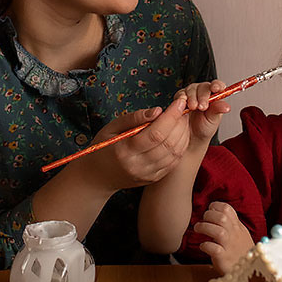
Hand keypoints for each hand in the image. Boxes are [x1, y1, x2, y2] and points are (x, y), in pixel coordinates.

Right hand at [76, 94, 190, 191]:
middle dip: (180, 123)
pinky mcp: (153, 179)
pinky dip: (180, 147)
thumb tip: (158, 110)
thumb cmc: (103, 146)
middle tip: (184, 108)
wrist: (97, 177)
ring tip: (182, 120)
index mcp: (125, 151)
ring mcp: (147, 174)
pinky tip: (180, 134)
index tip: (179, 102)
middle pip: (168, 143)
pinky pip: (173, 162)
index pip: (156, 133)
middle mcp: (138, 165)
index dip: (171, 116)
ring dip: (184, 134)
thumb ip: (134, 118)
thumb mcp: (111, 127)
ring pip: (175, 154)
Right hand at [179, 79, 229, 147]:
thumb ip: (218, 110)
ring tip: (193, 108)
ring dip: (192, 98)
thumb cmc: (205, 126)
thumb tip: (226, 107)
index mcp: (214, 95)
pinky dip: (182, 99)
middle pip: (203, 87)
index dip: (217, 85)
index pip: (217, 85)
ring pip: (191, 90)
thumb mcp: (213, 119)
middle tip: (202, 106)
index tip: (216, 88)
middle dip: (203, 96)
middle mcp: (203, 92)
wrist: (193, 136)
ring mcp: (191, 94)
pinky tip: (184, 105)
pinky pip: (180, 94)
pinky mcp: (180, 98)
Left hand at [194, 201, 253, 273]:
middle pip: (222, 218)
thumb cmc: (240, 251)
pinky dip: (206, 245)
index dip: (215, 207)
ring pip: (218, 232)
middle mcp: (234, 234)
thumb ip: (230, 223)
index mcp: (238, 227)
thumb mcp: (240, 234)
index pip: (227, 209)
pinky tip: (203, 246)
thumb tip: (215, 212)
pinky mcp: (224, 259)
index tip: (209, 211)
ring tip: (198, 229)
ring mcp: (230, 247)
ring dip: (204, 228)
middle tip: (202, 221)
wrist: (250, 272)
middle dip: (208, 216)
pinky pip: (214, 249)